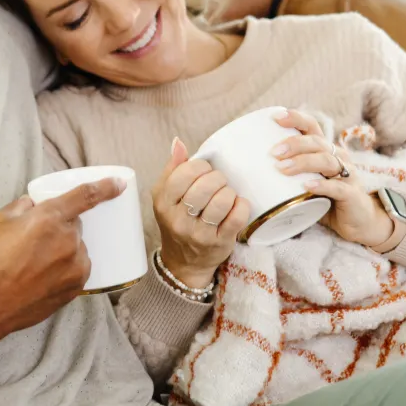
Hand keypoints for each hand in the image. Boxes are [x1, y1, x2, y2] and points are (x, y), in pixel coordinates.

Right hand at [0, 178, 124, 342]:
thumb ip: (19, 207)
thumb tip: (30, 204)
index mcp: (49, 218)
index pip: (86, 196)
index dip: (106, 187)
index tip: (119, 183)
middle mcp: (68, 240)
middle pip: (75, 225)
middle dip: (60, 227)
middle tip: (35, 241)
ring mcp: (74, 267)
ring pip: (76, 249)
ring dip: (63, 250)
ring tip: (35, 264)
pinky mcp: (75, 288)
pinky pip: (76, 269)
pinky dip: (64, 268)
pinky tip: (41, 276)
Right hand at [152, 138, 251, 290]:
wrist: (184, 261)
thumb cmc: (177, 221)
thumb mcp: (166, 196)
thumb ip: (172, 168)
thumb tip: (178, 143)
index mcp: (163, 203)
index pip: (183, 174)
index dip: (199, 166)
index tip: (203, 170)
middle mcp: (179, 220)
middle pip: (205, 186)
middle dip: (217, 177)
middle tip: (218, 181)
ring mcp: (200, 234)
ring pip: (222, 201)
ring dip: (229, 192)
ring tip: (226, 194)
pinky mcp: (220, 243)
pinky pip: (238, 217)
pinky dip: (242, 205)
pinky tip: (236, 205)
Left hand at [273, 109, 395, 247]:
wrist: (357, 221)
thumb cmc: (325, 198)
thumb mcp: (305, 181)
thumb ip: (287, 173)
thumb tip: (249, 170)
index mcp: (326, 149)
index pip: (312, 126)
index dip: (296, 119)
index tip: (276, 118)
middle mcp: (338, 156)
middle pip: (316, 142)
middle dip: (293, 144)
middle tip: (273, 153)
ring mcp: (347, 174)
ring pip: (326, 161)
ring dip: (302, 162)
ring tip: (282, 168)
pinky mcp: (352, 194)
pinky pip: (337, 187)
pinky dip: (321, 185)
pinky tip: (306, 186)